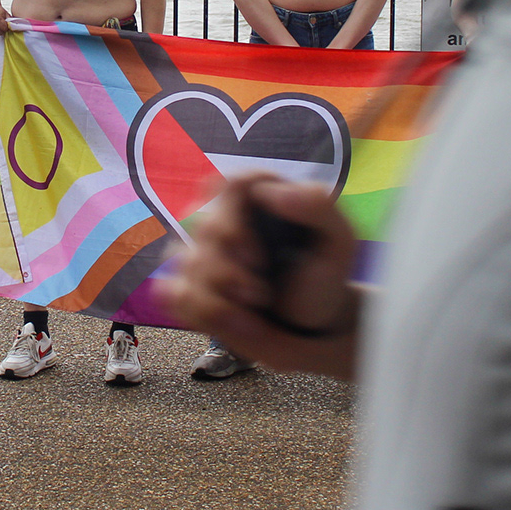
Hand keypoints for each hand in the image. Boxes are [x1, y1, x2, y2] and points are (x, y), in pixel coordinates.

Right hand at [160, 174, 360, 377]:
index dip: (232, 222)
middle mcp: (220, 216)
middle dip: (230, 271)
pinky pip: (171, 292)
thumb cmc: (324, 276)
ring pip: (183, 265)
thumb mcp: (339, 240)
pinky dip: (201, 313)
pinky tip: (231, 321)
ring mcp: (197, 250)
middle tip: (261, 294)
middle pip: (202, 229)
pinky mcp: (186, 284)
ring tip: (252, 315)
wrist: (313, 324)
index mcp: (254, 193)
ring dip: (218, 299)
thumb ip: (318, 206)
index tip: (256, 257)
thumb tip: (272, 191)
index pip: (225, 185)